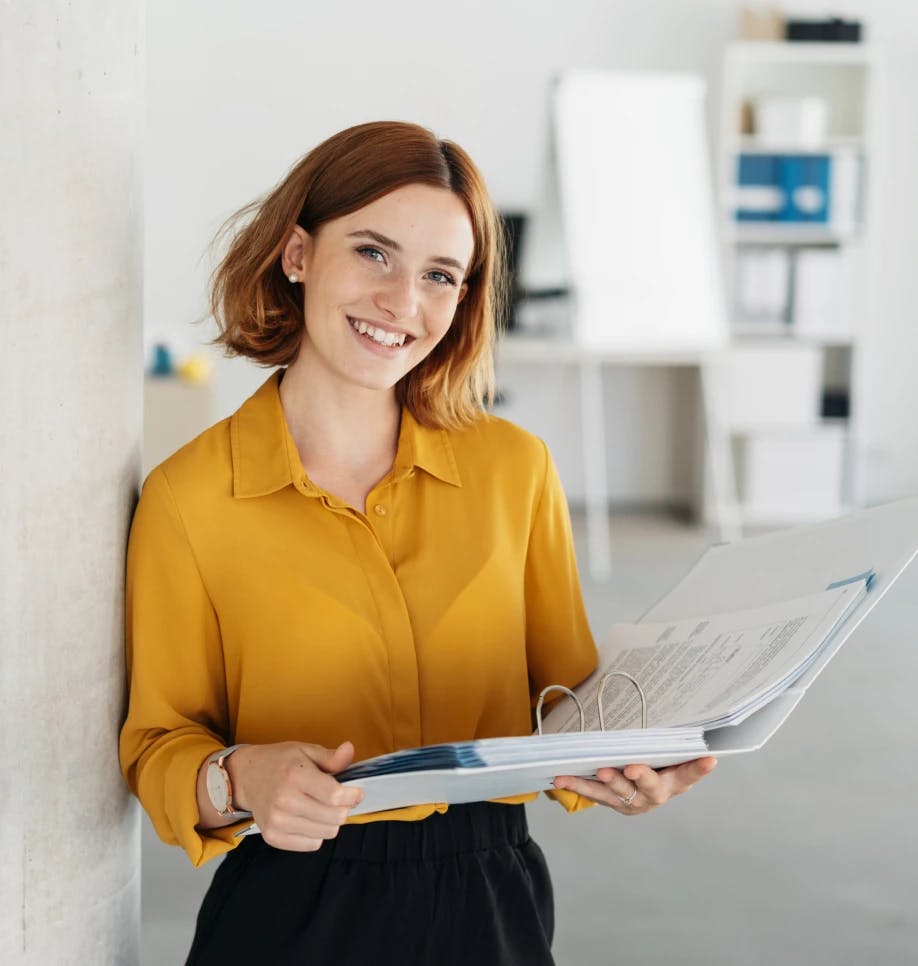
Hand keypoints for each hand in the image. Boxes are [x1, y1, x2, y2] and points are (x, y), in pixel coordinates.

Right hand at [228, 741, 362, 849]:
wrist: (248, 776)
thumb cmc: (281, 762)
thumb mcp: (306, 751)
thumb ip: (331, 756)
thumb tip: (349, 750)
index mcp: (296, 774)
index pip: (335, 795)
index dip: (353, 795)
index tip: (357, 792)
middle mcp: (285, 800)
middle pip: (334, 817)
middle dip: (344, 808)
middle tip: (338, 800)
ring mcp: (277, 821)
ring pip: (326, 833)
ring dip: (330, 822)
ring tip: (322, 808)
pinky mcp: (273, 836)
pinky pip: (311, 844)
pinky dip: (316, 834)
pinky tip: (309, 818)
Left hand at [553, 756, 716, 814]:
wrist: (641, 792)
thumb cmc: (657, 765)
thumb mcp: (667, 755)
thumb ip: (668, 745)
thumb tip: (679, 715)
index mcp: (675, 781)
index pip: (690, 774)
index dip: (699, 768)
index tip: (709, 759)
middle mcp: (655, 795)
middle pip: (650, 788)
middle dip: (641, 777)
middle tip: (633, 769)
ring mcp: (633, 802)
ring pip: (618, 793)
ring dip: (606, 782)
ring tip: (599, 771)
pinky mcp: (612, 803)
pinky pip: (594, 793)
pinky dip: (578, 784)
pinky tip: (561, 778)